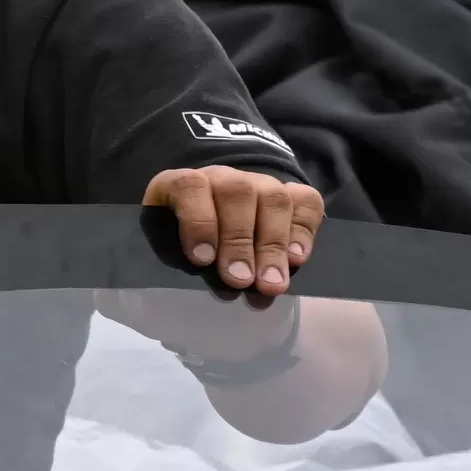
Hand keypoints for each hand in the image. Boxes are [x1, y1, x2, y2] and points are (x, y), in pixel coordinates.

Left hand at [142, 165, 320, 296]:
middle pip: (238, 195)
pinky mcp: (291, 193)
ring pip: (274, 199)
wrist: (209, 224)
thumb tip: (183, 293)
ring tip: (270, 283)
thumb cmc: (178, 244)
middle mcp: (223, 177)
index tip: (202, 260)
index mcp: (180, 184)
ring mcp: (260, 182)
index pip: (190, 187)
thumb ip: (172, 260)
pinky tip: (297, 260)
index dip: (198, 222)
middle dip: (239, 242)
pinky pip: (306, 202)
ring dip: (273, 245)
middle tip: (240, 281)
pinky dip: (303, 231)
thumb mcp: (163, 247)